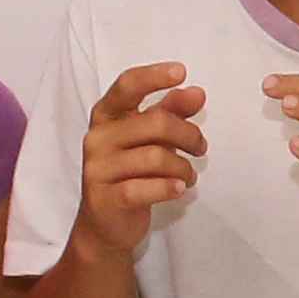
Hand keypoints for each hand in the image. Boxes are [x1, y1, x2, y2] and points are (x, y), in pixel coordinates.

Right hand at [71, 62, 205, 260]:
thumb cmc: (130, 174)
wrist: (104, 226)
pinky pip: (146, 188)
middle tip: (200, 148)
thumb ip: (170, 112)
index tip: (181, 71)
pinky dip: (169, 188)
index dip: (153, 77)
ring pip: (155, 157)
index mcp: (106, 117)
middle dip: (188, 134)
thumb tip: (196, 92)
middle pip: (154, 123)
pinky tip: (178, 189)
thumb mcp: (150, 139)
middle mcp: (98, 138)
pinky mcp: (105, 198)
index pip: (127, 87)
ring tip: (188, 175)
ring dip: (183, 167)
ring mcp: (98, 169)